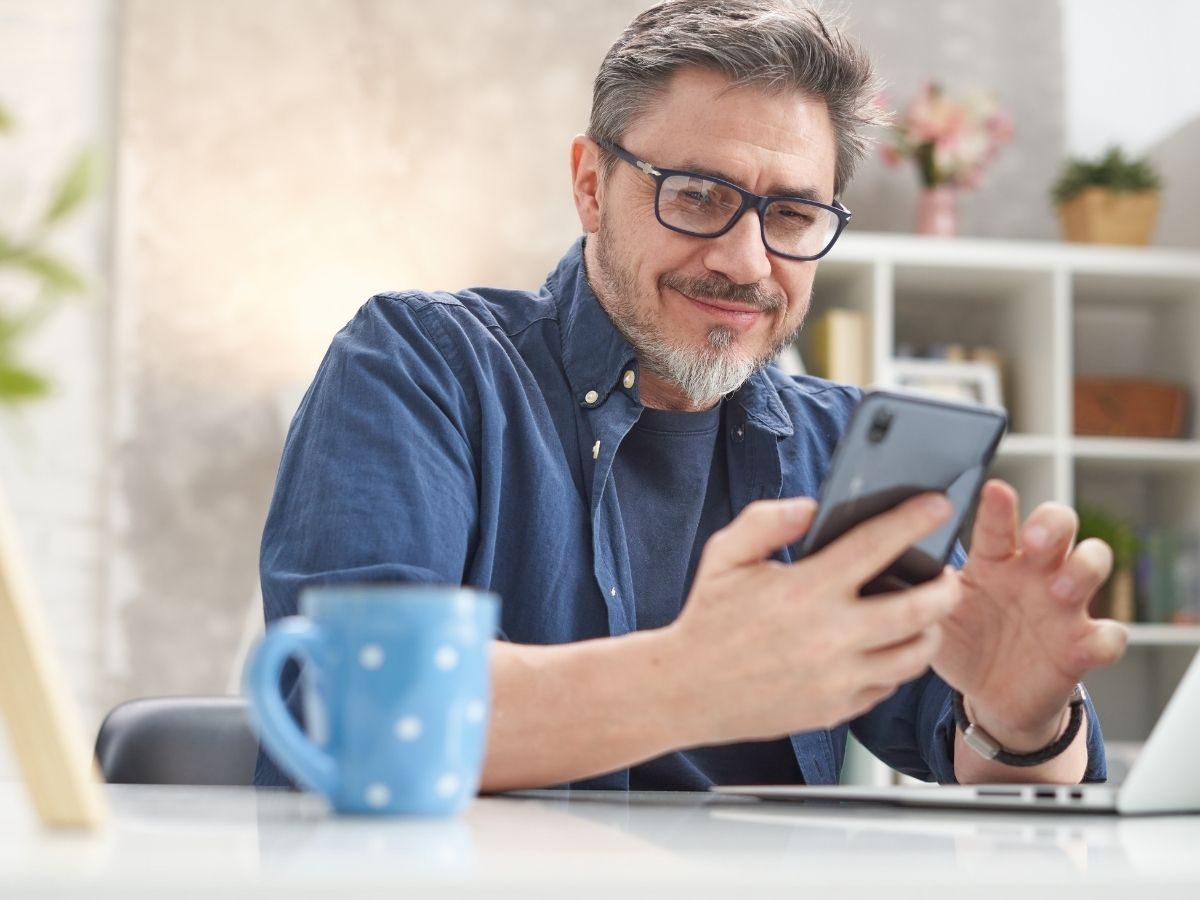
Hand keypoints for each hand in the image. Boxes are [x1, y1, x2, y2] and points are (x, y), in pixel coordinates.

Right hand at [663, 493, 961, 746]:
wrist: (686, 690)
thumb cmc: (707, 619)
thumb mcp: (725, 556)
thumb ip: (766, 522)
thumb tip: (811, 507)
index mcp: (805, 590)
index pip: (875, 547)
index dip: (913, 520)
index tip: (936, 505)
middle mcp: (829, 636)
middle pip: (919, 610)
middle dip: (946, 587)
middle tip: (947, 573)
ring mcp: (837, 677)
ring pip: (914, 654)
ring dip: (930, 629)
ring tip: (925, 613)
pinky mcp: (837, 708)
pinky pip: (888, 685)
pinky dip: (897, 663)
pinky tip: (888, 646)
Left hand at [934, 479, 1128, 750]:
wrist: (988, 696)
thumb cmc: (962, 642)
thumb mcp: (936, 617)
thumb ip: (924, 591)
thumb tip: (897, 563)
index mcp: (993, 560)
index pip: (997, 524)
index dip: (999, 507)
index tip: (995, 490)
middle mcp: (1033, 572)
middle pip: (1059, 524)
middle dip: (1052, 523)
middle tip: (1034, 539)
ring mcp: (1063, 606)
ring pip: (1092, 563)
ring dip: (1083, 569)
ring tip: (1061, 589)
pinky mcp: (1083, 645)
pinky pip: (1110, 634)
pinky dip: (1105, 637)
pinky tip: (1087, 644)